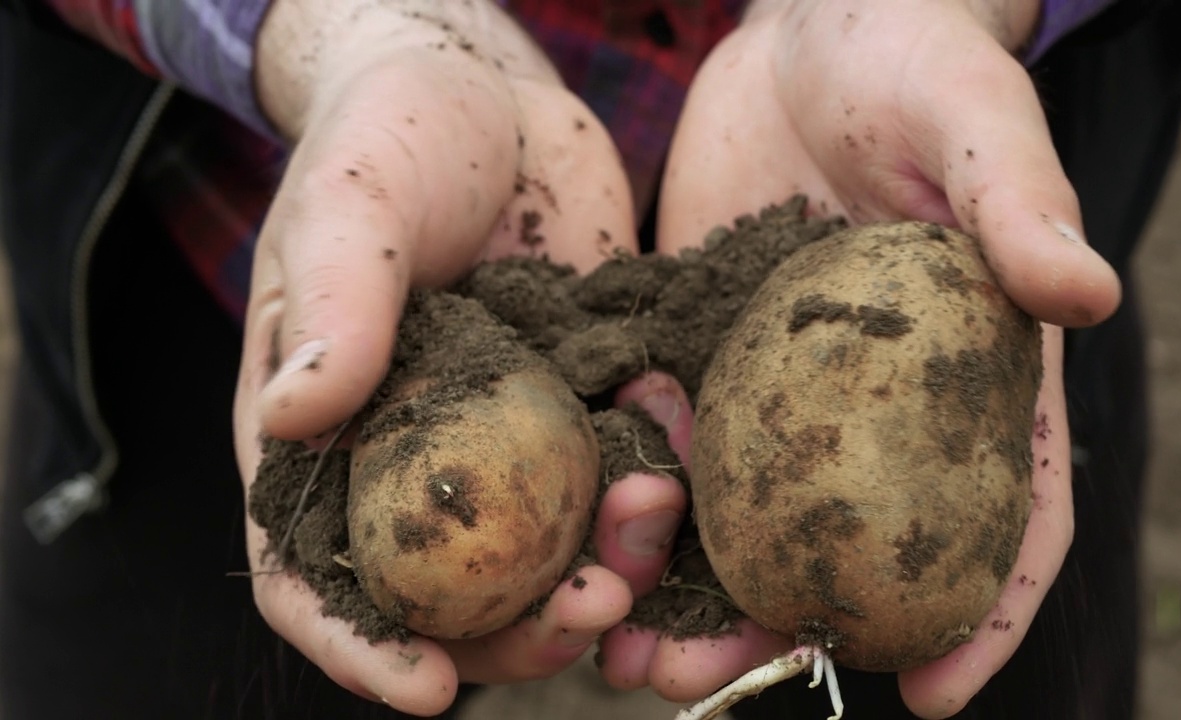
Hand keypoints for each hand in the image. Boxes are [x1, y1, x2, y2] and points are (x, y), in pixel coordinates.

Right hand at [233, 1, 684, 713]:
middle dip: (518, 628)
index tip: (426, 690)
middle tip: (589, 610)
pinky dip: (657, 488)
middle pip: (451, 595)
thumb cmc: (390, 136)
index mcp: (328, 438)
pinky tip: (683, 455)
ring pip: (549, 554)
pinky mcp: (583, 405)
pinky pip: (620, 475)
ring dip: (606, 569)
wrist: (491, 91)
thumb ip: (331, 303)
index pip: (316, 575)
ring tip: (653, 519)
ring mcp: (508, 442)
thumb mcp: (352, 204)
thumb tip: (299, 416)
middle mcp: (418, 461)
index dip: (361, 647)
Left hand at [597, 0, 1117, 716]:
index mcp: (975, 369)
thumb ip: (1020, 202)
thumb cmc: (913, 58)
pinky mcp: (708, 351)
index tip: (933, 697)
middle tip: (720, 681)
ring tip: (626, 651)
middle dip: (790, 627)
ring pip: (751, 518)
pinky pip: (675, 442)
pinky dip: (638, 501)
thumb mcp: (972, 117)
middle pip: (853, 547)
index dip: (980, 611)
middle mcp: (882, 404)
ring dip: (690, 593)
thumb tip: (1089, 292)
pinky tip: (585, 540)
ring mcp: (787, 389)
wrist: (804, 28)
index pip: (1005, 509)